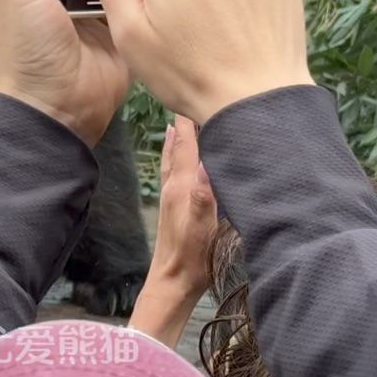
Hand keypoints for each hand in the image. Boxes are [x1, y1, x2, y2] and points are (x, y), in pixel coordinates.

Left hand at [128, 115, 218, 346]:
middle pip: (177, 146)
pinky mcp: (174, 206)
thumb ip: (204, 196)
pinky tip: (178, 156)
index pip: (187, 146)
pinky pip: (175, 170)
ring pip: (174, 157)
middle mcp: (174, 186)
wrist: (171, 282)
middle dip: (183, 122)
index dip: (190, 121)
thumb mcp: (204, 228)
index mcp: (183, 186)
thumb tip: (205, 164)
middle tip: (186, 96)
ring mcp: (172, 196)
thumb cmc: (191, 257)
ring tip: (178, 120)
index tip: (192, 93)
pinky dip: (177, 155)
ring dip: (177, 137)